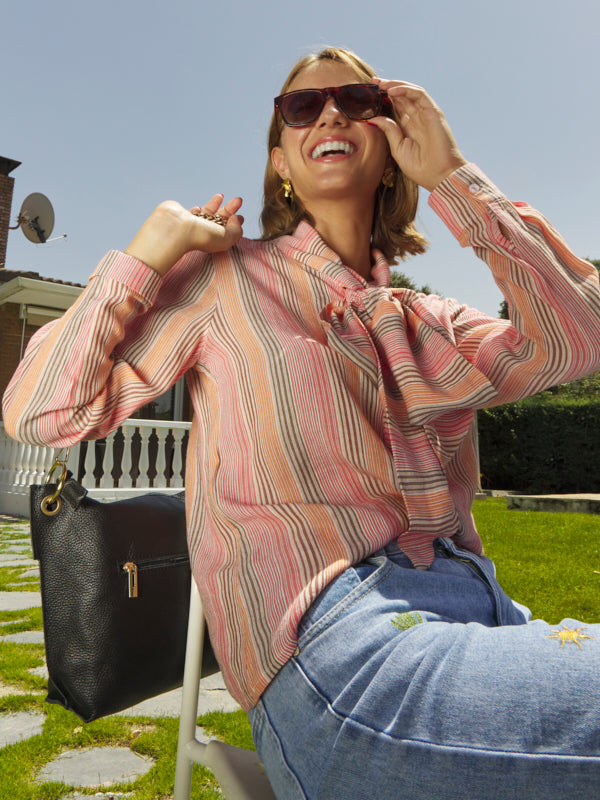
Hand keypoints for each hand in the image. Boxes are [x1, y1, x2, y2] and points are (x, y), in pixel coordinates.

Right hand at [124, 194, 243, 274]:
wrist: (175, 228)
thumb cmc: (199, 236)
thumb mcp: (226, 237)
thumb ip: (236, 230)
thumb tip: (236, 218)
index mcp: (215, 240)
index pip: (228, 231)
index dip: (236, 223)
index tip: (241, 215)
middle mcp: (204, 233)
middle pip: (220, 220)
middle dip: (230, 209)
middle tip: (238, 200)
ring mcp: (192, 225)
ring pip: (206, 214)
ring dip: (215, 205)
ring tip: (221, 196)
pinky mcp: (182, 217)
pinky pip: (192, 213)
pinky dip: (197, 210)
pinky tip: (199, 208)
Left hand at [369, 79, 466, 191]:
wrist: (439, 175)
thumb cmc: (420, 167)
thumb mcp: (398, 149)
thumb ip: (388, 131)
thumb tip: (373, 118)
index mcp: (408, 128)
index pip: (395, 108)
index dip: (383, 99)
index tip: (369, 94)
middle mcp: (417, 119)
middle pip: (401, 98)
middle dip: (387, 88)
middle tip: (372, 82)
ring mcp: (425, 114)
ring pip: (409, 93)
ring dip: (395, 85)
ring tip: (380, 84)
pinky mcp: (433, 112)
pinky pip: (419, 94)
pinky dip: (405, 90)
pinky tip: (391, 91)